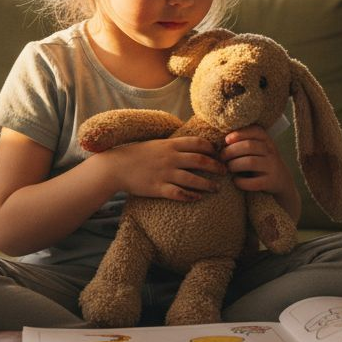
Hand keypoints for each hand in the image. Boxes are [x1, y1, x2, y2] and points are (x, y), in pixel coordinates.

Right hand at [101, 136, 224, 201]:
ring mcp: (165, 173)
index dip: (212, 149)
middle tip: (225, 172)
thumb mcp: (157, 143)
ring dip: (208, 185)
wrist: (116, 166)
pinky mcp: (158, 188)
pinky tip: (198, 198)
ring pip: (193, 179)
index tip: (220, 155)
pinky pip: (179, 193)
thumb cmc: (137, 154)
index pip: (198, 143)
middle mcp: (170, 158)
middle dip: (216, 167)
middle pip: (201, 161)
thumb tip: (191, 144)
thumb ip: (174, 144)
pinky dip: (191, 196)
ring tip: (216, 189)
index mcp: (170, 144)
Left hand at [221, 125, 289, 196]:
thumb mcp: (257, 148)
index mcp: (267, 140)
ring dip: (234, 165)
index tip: (226, 140)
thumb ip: (243, 141)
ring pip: (250, 162)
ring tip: (228, 168)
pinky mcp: (270, 182)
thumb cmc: (260, 160)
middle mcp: (271, 151)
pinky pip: (254, 182)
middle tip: (221, 157)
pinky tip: (236, 181)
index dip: (239, 134)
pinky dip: (241, 182)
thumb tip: (218, 140)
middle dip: (231, 151)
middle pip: (249, 146)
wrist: (281, 180)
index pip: (256, 131)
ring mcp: (272, 167)